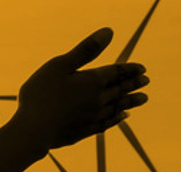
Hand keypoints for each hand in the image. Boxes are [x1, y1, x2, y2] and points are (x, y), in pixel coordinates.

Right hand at [9, 28, 149, 148]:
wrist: (34, 130)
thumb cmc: (41, 95)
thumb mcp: (59, 66)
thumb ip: (85, 50)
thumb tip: (108, 32)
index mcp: (92, 81)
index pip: (116, 72)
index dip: (130, 69)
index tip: (142, 69)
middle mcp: (98, 99)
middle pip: (121, 89)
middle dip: (134, 84)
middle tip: (146, 81)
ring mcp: (93, 116)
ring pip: (118, 106)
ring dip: (132, 101)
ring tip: (144, 99)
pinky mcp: (85, 131)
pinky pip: (108, 123)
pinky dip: (118, 118)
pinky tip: (122, 116)